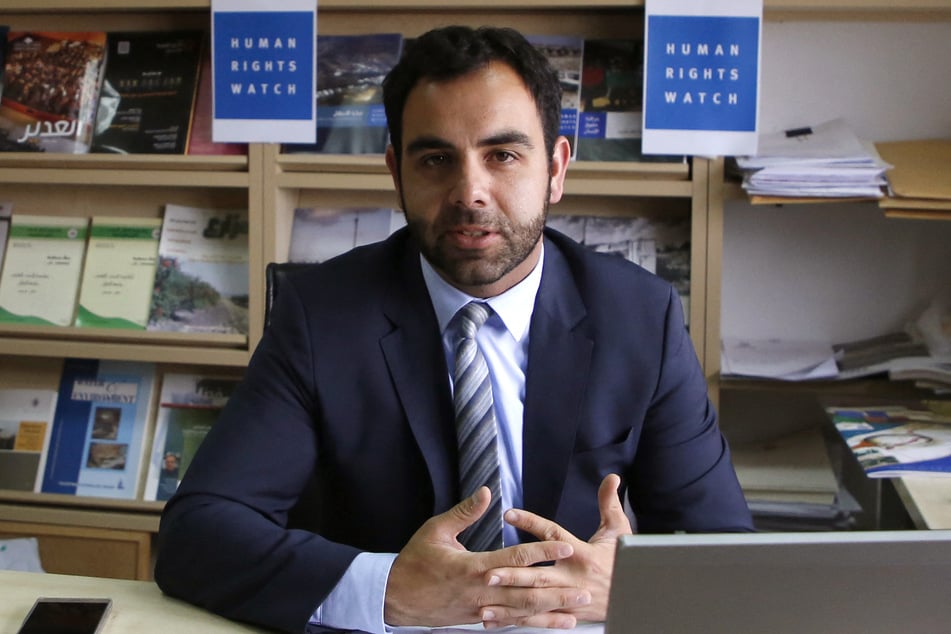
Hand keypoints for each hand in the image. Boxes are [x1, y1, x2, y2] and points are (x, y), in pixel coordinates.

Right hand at [383, 487, 589, 626]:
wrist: (394, 598)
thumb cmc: (414, 561)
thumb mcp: (435, 530)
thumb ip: (464, 513)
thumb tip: (486, 492)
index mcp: (473, 567)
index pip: (515, 559)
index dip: (542, 552)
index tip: (565, 546)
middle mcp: (482, 592)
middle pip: (526, 593)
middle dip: (558, 590)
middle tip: (586, 588)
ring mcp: (481, 610)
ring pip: (523, 613)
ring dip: (552, 611)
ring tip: (578, 610)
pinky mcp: (479, 621)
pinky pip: (511, 622)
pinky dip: (534, 624)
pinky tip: (553, 623)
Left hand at [481, 473, 633, 628]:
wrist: (637, 597)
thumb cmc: (624, 561)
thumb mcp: (619, 530)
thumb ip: (609, 503)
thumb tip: (612, 478)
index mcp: (582, 554)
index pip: (552, 535)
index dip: (531, 524)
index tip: (509, 514)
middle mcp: (573, 577)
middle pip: (540, 575)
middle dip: (514, 574)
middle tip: (489, 571)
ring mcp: (568, 598)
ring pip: (535, 598)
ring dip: (510, 598)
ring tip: (487, 593)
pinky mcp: (566, 613)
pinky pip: (538, 617)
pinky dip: (516, 617)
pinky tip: (494, 616)